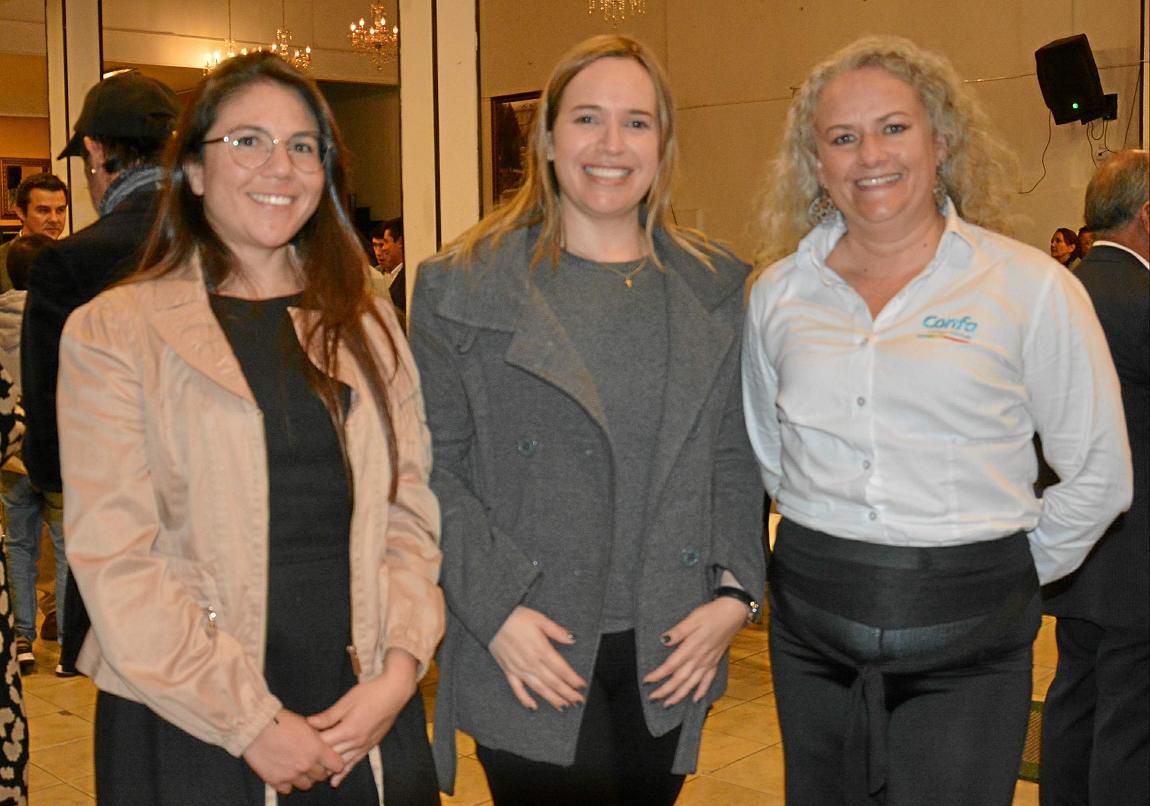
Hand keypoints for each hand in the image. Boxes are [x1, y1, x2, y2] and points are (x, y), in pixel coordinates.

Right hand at [243, 709, 343, 794]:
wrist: (257, 726)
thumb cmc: (281, 721)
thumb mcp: (307, 724)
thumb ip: (318, 737)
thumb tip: (325, 743)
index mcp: (317, 749)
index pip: (337, 765)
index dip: (334, 762)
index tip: (330, 760)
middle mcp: (306, 765)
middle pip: (321, 776)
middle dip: (318, 769)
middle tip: (311, 761)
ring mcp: (291, 775)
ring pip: (306, 785)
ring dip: (304, 777)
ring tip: (297, 767)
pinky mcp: (276, 781)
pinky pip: (288, 789)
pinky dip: (287, 783)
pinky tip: (284, 772)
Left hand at [307, 649, 418, 786]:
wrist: (394, 692)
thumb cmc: (370, 693)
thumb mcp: (346, 701)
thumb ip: (328, 716)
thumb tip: (308, 723)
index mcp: (347, 730)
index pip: (322, 743)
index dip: (309, 743)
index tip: (298, 741)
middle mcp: (355, 742)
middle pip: (330, 756)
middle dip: (315, 758)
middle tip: (300, 759)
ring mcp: (363, 746)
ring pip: (341, 763)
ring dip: (327, 769)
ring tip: (312, 774)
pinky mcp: (370, 746)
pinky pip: (354, 763)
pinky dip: (344, 772)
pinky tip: (335, 781)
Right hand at [489, 606, 586, 710]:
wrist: (492, 619)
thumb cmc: (516, 617)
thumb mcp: (540, 619)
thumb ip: (557, 631)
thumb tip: (572, 639)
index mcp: (542, 650)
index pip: (562, 670)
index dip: (573, 679)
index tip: (582, 685)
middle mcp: (532, 663)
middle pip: (553, 682)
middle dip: (567, 693)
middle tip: (578, 701)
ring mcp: (519, 669)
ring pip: (539, 689)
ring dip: (552, 699)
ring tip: (564, 707)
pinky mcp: (508, 671)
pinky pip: (517, 689)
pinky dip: (525, 699)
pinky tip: (533, 707)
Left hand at [643, 597, 746, 706]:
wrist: (734, 613)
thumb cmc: (712, 613)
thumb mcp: (693, 618)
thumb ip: (679, 631)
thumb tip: (664, 640)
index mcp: (692, 647)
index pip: (671, 665)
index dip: (658, 674)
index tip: (646, 680)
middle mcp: (699, 658)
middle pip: (680, 678)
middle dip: (666, 690)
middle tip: (652, 697)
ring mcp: (708, 662)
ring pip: (692, 683)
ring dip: (680, 695)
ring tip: (669, 703)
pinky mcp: (715, 661)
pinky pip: (708, 680)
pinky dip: (702, 691)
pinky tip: (695, 699)